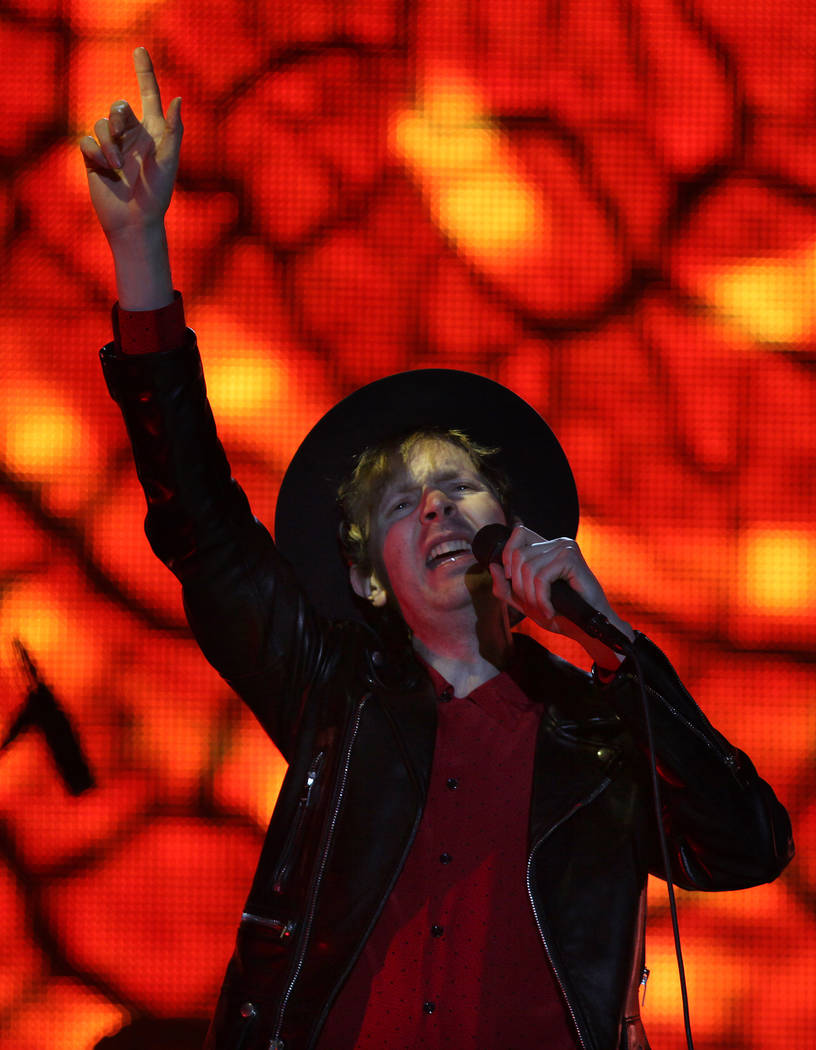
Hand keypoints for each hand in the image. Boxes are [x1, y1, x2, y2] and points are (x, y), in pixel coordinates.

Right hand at [79, 47, 181, 241]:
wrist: (135, 221)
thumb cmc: (157, 194)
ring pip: (100, 123)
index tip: (140, 49)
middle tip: (123, 129)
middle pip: (118, 105)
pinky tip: (104, 170)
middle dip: (118, 115)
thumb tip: (178, 98)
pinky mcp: (94, 158)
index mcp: (154, 132)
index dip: (144, 71)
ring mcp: (113, 146)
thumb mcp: (169, 160)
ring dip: (108, 143)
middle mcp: (132, 135)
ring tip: (116, 165)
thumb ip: (174, 129)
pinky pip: (86, 141)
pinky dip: (95, 153)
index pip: (149, 94)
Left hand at [489, 524, 633, 665]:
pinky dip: (542, 598)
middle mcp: (557, 543)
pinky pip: (541, 577)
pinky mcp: (572, 559)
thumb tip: (492, 566)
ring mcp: (566, 548)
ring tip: (543, 610)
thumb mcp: (526, 603)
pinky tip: (551, 610)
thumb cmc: (562, 614)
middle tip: (533, 605)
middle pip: (518, 555)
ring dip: (531, 596)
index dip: (508, 555)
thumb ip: (506, 587)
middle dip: (519, 586)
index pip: (518, 534)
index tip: (513, 581)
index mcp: (547, 548)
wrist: (588, 628)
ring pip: (528, 567)